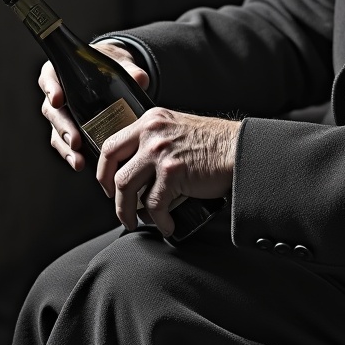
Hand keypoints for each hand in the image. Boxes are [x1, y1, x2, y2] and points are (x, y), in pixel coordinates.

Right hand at [38, 40, 149, 171]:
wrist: (114, 74)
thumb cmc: (110, 64)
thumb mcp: (120, 62)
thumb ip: (129, 69)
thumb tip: (139, 79)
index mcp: (61, 71)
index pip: (49, 78)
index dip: (51, 89)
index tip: (58, 100)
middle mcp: (56, 93)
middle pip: (52, 111)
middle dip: (63, 127)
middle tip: (74, 140)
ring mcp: (61, 113)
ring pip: (56, 131)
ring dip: (65, 147)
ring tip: (77, 159)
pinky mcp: (69, 128)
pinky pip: (65, 143)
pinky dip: (71, 153)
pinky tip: (80, 162)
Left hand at [96, 110, 239, 236]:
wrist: (239, 149)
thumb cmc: (215, 143)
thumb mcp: (178, 128)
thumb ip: (156, 140)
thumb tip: (138, 170)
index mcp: (151, 120)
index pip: (113, 143)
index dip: (104, 168)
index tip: (108, 182)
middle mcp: (152, 132)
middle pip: (113, 166)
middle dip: (109, 192)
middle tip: (119, 206)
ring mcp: (160, 151)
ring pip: (126, 187)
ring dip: (126, 210)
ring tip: (134, 221)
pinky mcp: (172, 172)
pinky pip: (154, 205)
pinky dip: (159, 220)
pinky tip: (166, 224)